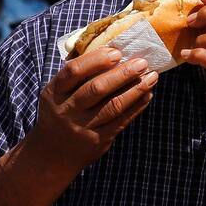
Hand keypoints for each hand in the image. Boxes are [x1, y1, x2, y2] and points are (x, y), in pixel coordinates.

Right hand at [26, 48, 157, 172]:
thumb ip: (78, 76)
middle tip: (142, 62)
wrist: (52, 154)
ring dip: (135, 89)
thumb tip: (111, 50)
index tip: (117, 52)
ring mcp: (82, 127)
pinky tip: (147, 94)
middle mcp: (67, 110)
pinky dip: (136, 106)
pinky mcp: (98, 141)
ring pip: (113, 106)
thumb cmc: (61, 112)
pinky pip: (121, 121)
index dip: (96, 60)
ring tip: (152, 77)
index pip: (73, 71)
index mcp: (54, 93)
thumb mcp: (58, 94)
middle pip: (96, 88)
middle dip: (122, 74)